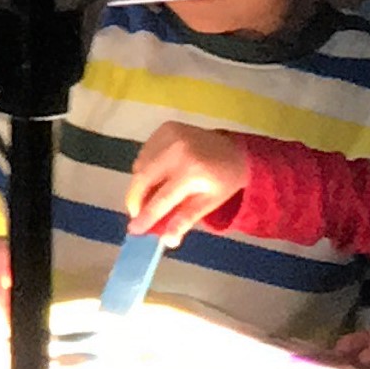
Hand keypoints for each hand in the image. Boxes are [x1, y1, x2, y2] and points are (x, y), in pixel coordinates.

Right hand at [126, 121, 248, 244]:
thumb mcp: (209, 203)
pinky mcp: (164, 128)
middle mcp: (177, 150)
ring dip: (140, 184)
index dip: (146, 215)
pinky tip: (155, 176)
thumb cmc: (223, 180)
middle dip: (135, 199)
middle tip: (135, 214)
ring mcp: (169, 135)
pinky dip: (145, 168)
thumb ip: (185, 220)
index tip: (134, 230)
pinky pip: (145, 153)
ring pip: (141, 165)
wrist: (235, 150)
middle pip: (143, 178)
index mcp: (193, 171)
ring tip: (148, 196)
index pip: (162, 198)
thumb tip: (166, 240)